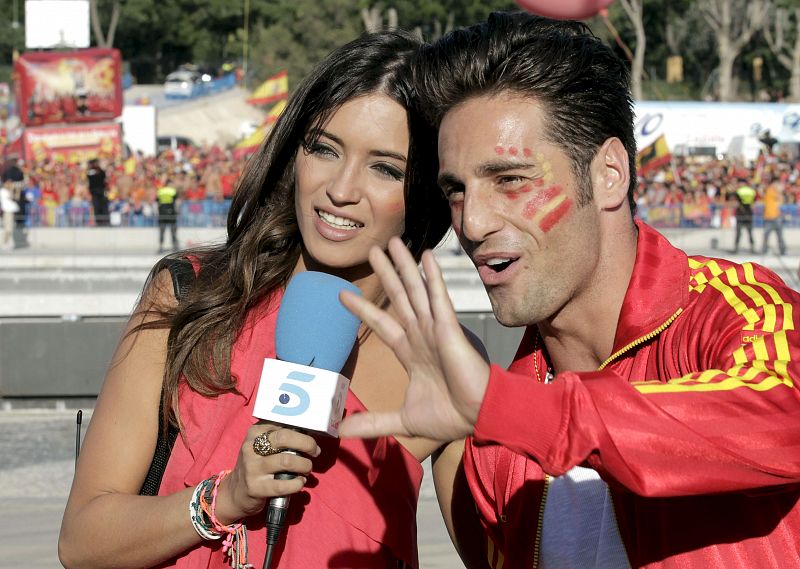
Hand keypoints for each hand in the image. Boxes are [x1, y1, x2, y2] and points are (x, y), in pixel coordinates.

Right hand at [214, 423, 319, 523]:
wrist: (236, 493)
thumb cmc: (256, 465)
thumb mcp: (261, 446)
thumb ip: (279, 437)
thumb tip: (307, 432)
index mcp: (254, 433)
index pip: (282, 424)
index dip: (302, 430)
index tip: (312, 437)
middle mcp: (251, 448)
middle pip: (285, 438)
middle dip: (306, 443)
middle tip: (315, 451)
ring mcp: (252, 468)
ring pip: (287, 460)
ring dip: (304, 465)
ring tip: (307, 469)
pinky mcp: (255, 488)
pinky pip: (283, 485)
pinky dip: (297, 483)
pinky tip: (300, 482)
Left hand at [338, 237, 489, 441]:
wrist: (479, 417)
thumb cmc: (450, 417)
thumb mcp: (402, 421)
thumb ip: (373, 422)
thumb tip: (340, 432)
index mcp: (410, 352)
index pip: (382, 324)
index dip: (363, 309)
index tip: (342, 294)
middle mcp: (421, 335)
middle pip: (398, 297)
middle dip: (385, 274)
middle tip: (372, 250)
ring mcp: (435, 328)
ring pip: (415, 290)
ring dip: (404, 266)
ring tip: (392, 242)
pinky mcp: (450, 328)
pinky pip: (439, 297)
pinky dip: (433, 276)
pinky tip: (426, 256)